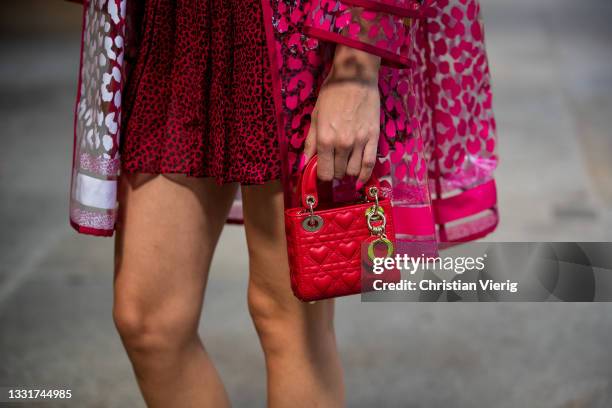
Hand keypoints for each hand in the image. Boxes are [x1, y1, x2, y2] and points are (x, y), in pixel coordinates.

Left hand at [303, 45, 380, 188]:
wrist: (355, 78)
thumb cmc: (332, 95)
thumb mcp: (315, 117)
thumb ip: (310, 143)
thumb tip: (302, 164)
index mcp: (325, 139)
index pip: (324, 172)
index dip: (322, 176)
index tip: (322, 173)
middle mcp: (342, 144)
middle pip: (338, 173)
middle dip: (335, 173)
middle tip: (334, 165)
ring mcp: (359, 142)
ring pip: (353, 171)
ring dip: (347, 173)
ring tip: (345, 167)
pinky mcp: (373, 138)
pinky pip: (369, 164)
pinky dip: (364, 176)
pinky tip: (360, 182)